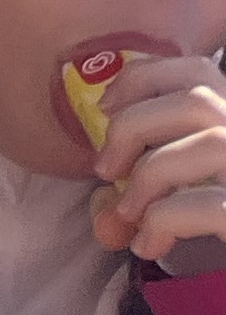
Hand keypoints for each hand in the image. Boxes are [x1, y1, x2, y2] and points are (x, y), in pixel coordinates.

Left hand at [88, 49, 225, 262]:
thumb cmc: (215, 224)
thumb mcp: (185, 191)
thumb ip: (150, 180)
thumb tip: (101, 210)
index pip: (198, 70)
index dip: (144, 78)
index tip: (104, 107)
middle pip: (196, 102)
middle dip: (133, 127)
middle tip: (104, 169)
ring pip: (207, 144)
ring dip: (148, 177)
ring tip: (127, 213)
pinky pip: (209, 204)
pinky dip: (163, 221)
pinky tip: (148, 244)